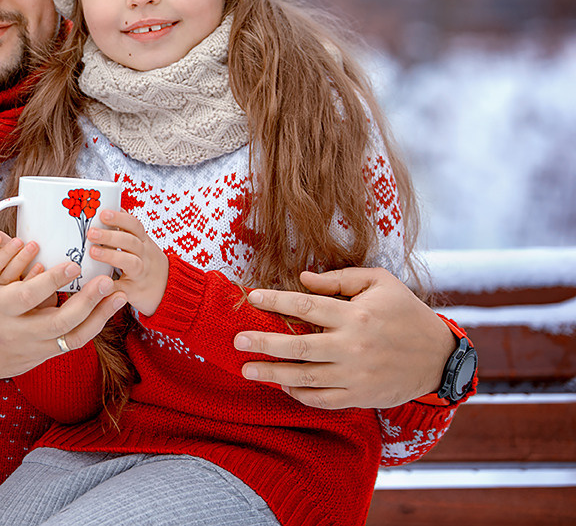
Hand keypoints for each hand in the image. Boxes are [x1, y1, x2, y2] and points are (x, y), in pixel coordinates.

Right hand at [0, 218, 127, 388]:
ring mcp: (29, 349)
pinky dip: (90, 327)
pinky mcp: (38, 357)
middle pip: (58, 323)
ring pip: (71, 340)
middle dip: (87, 302)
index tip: (72, 264)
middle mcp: (15, 333)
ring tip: (120, 294)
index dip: (51, 282)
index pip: (26, 296)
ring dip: (99, 317)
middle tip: (107, 280)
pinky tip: (105, 309)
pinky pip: (70, 345)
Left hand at [86, 209, 168, 316]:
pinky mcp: (134, 291)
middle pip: (130, 242)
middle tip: (91, 232)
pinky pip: (122, 288)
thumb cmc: (147, 262)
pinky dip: (109, 285)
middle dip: (110, 236)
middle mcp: (144, 255)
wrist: (168, 288)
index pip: (134, 225)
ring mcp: (141, 273)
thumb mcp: (141, 243)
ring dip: (111, 255)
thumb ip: (125, 230)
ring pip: (130, 262)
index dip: (119, 218)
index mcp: (143, 241)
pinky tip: (94, 281)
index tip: (103, 213)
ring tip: (93, 251)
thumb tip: (104, 208)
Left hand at [235, 267, 455, 409]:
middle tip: (237, 341)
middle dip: (263, 344)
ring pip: (305, 378)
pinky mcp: (360, 396)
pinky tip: (281, 386)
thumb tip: (302, 278)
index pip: (305, 307)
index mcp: (355, 315)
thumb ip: (340, 279)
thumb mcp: (380, 283)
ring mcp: (355, 375)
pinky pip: (322, 399)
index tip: (251, 297)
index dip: (275, 301)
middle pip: (298, 347)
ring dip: (272, 374)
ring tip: (247, 369)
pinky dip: (299, 395)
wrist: (440, 357)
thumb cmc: (405, 312)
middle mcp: (352, 347)